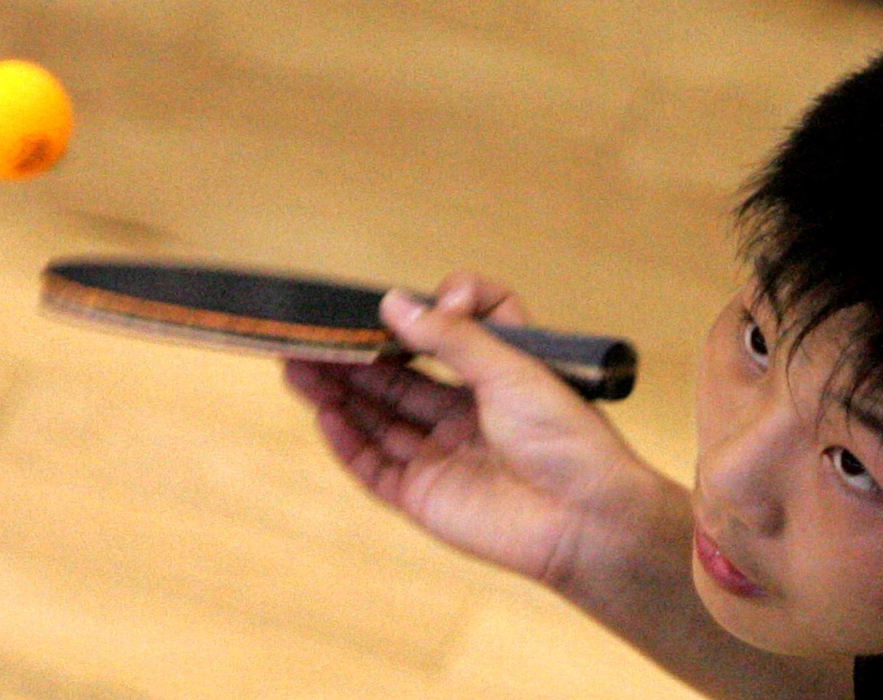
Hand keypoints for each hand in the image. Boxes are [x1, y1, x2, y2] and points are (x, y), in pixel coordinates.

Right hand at [285, 272, 645, 585]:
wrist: (585, 519)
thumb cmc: (567, 438)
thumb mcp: (511, 367)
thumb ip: (451, 336)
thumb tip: (393, 303)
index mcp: (493, 377)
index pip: (453, 337)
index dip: (431, 315)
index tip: (407, 307)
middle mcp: (463, 413)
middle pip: (395, 379)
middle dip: (352, 356)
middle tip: (307, 334)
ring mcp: (441, 455)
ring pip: (376, 419)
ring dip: (337, 393)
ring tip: (296, 364)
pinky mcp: (424, 496)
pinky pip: (374, 467)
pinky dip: (347, 441)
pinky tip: (323, 413)